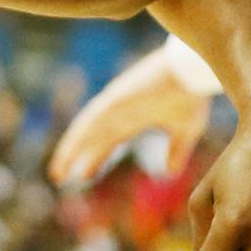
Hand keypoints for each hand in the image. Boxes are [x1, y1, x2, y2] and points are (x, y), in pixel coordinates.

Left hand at [49, 46, 212, 185]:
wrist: (194, 73)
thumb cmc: (190, 96)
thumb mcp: (185, 131)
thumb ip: (176, 151)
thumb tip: (170, 173)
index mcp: (134, 119)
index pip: (107, 142)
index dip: (95, 158)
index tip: (83, 175)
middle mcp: (119, 112)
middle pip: (91, 139)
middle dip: (75, 157)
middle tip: (59, 177)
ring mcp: (114, 105)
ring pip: (85, 131)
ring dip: (70, 150)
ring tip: (57, 172)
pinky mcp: (114, 99)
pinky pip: (91, 120)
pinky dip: (78, 136)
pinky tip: (68, 151)